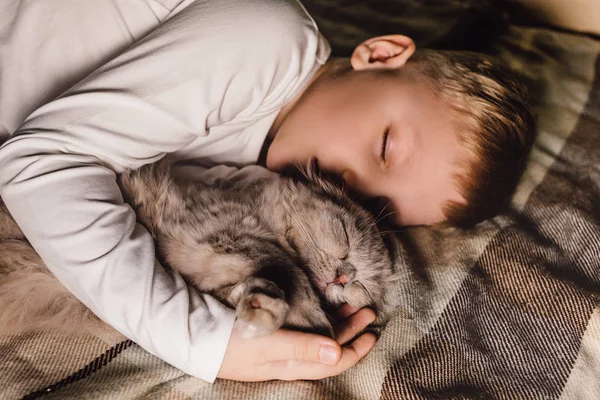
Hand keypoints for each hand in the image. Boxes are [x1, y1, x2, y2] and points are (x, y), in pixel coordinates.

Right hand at [217, 306, 376, 380]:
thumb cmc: (229, 342)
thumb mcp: (266, 346)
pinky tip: (322, 304)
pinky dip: (317, 315)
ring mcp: (279, 343)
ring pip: (317, 334)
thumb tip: (337, 353)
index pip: (332, 362)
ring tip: (351, 304)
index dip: (355, 350)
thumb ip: (301, 348)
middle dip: (351, 330)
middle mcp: (289, 356)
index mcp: (292, 364)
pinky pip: (302, 324)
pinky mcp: (269, 330)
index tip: (372, 333)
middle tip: (367, 309)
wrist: (192, 333)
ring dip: (336, 321)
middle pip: (328, 345)